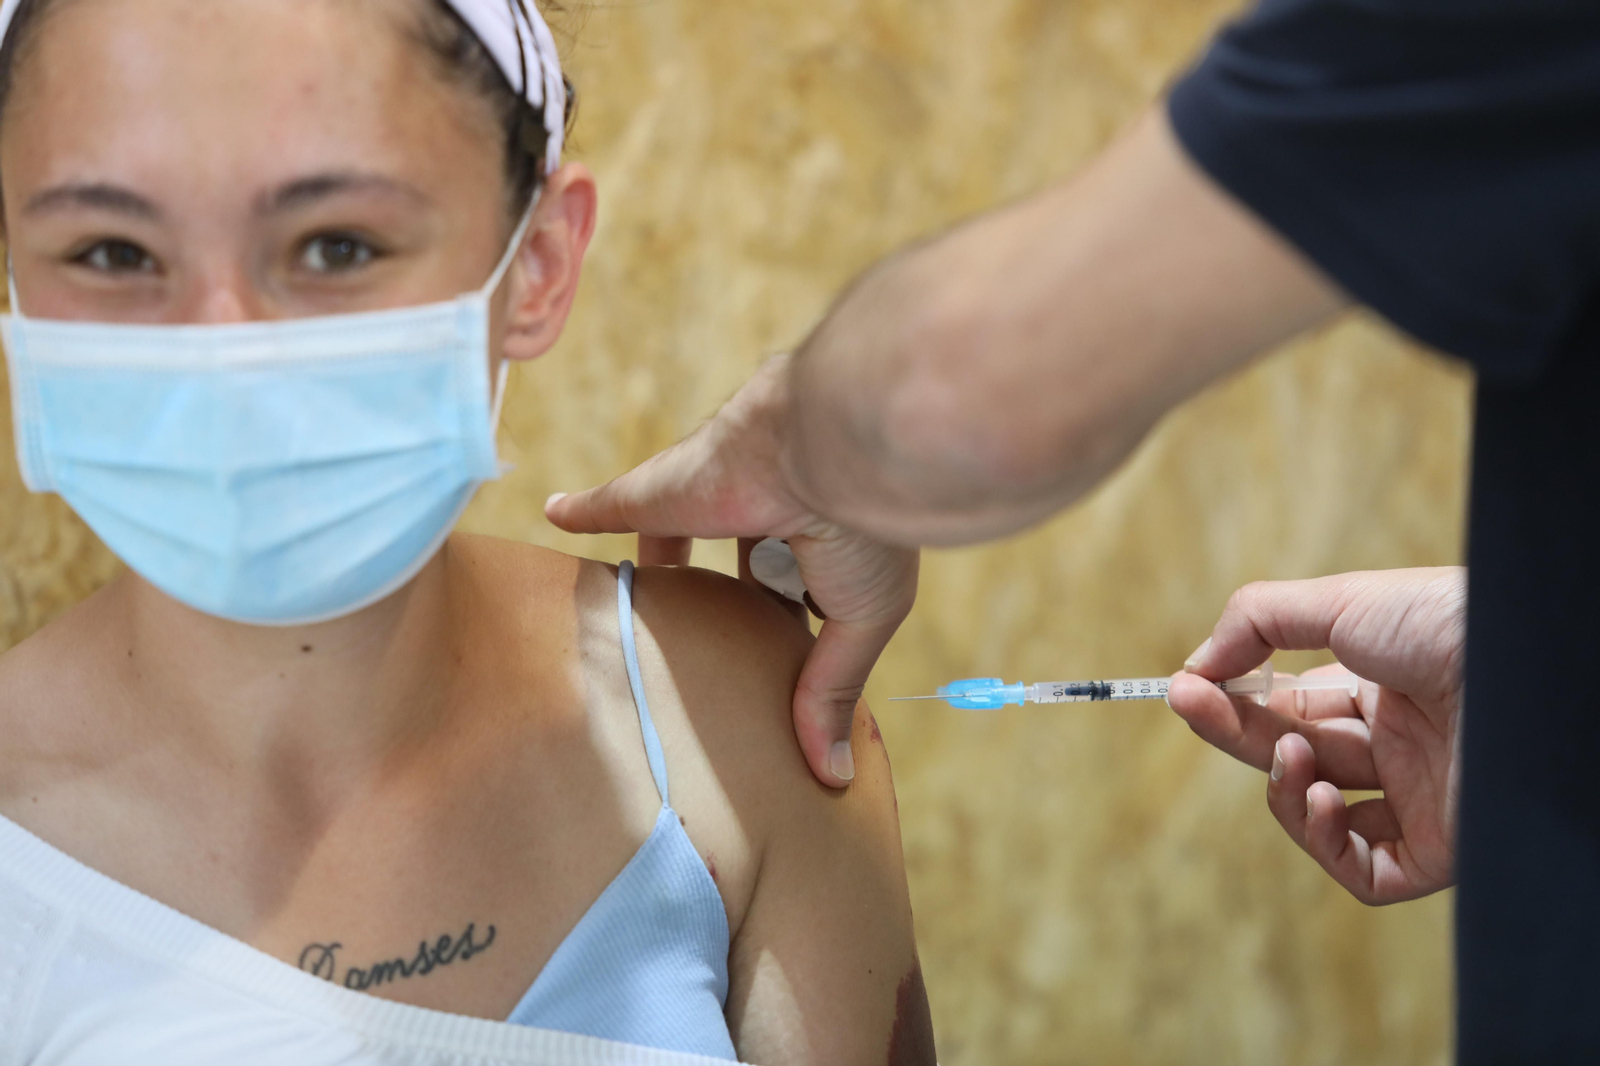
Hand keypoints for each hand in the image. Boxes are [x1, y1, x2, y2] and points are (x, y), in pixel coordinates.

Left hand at [545, 353, 919, 788]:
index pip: (785, 590)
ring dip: (648, 566)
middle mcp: (761, 520)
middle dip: (704, 598)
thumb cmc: (861, 534)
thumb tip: (831, 772)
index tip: (754, 663)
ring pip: (666, 541)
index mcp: (815, 548)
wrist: (829, 450)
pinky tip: (559, 514)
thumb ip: (831, 688)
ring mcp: (707, 502)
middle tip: (686, 645)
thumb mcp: (861, 619)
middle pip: (721, 566)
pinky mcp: (661, 492)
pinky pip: (611, 504)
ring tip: (624, 608)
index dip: (772, 619)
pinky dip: (583, 509)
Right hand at [1167, 569, 1463, 904]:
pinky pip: (1365, 870)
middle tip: (1191, 705)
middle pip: (1294, 753)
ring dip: (1282, 788)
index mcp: (1387, 686)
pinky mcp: (1443, 850)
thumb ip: (1258, 621)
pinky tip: (1316, 797)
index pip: (1291, 706)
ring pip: (1323, 818)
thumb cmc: (1445, 621)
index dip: (1235, 698)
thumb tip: (1197, 664)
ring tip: (1288, 754)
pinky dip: (1323, 841)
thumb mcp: (1340, 602)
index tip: (1187, 686)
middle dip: (1236, 731)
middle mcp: (1403, 744)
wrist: (1525, 663)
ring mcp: (1422, 798)